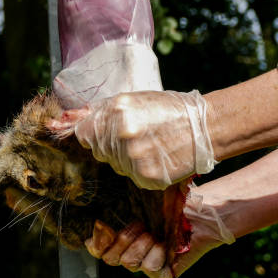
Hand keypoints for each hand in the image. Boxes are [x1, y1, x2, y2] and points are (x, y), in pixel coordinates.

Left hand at [74, 90, 214, 189]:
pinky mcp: (146, 176)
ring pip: (116, 164)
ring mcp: (134, 157)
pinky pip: (132, 176)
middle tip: (137, 137)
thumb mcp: (135, 100)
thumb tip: (74, 121)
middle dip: (112, 146)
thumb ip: (105, 112)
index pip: (85, 132)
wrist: (203, 128)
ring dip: (127, 159)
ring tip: (151, 145)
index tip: (101, 134)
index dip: (93, 133)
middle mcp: (122, 134)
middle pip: (100, 150)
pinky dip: (142, 170)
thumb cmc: (168, 110)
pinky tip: (157, 157)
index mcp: (118, 110)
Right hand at [84, 186, 234, 277]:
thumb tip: (97, 201)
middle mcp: (130, 250)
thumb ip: (120, 201)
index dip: (97, 239)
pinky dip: (157, 254)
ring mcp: (144, 262)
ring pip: (129, 262)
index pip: (96, 246)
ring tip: (154, 232)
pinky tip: (165, 243)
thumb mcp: (142, 197)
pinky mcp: (161, 271)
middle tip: (139, 225)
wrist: (200, 212)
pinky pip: (150, 268)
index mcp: (120, 232)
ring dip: (141, 245)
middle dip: (123, 239)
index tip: (103, 225)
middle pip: (110, 257)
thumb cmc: (170, 200)